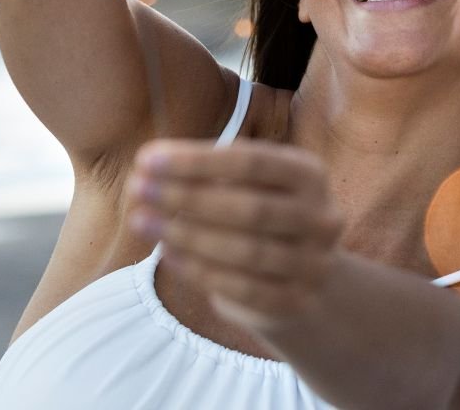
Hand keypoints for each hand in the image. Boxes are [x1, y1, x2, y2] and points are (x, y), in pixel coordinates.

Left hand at [127, 139, 345, 332]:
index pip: (252, 162)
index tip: (148, 159)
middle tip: (138, 189)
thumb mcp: (249, 184)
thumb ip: (208, 173)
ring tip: (143, 221)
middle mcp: (321, 217)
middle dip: (186, 197)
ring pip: (245, 251)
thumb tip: (149, 165)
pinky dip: (200, 271)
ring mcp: (313, 263)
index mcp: (310, 175)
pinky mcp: (295, 301)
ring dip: (186, 235)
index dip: (197, 161)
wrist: (305, 274)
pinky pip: (242, 288)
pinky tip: (167, 254)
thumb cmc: (261, 212)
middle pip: (249, 207)